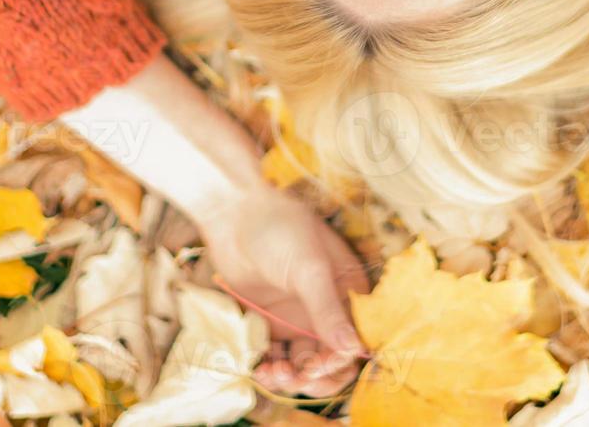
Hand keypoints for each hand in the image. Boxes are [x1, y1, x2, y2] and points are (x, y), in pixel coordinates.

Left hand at [60, 54, 370, 397]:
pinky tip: (259, 368)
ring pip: (304, 364)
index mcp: (348, 291)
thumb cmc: (278, 226)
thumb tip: (354, 350)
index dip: (340, 360)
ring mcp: (298, 317)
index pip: (356, 339)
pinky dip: (271, 368)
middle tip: (294, 375)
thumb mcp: (309, 267)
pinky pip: (277, 357)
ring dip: (292, 377)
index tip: (317, 365)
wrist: (232, 211)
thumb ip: (328, 310)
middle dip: (316, 375)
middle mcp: (327, 308)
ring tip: (271, 373)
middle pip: (332, 360)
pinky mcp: (270, 323)